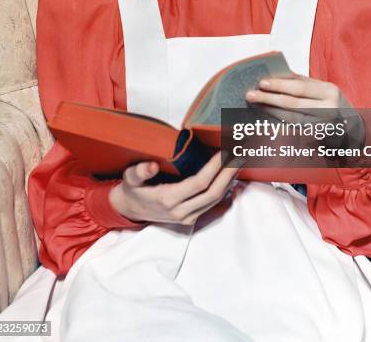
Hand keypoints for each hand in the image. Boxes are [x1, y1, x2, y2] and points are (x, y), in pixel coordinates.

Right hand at [109, 151, 241, 225]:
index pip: (199, 183)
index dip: (214, 168)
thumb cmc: (133, 190)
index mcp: (168, 199)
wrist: (130, 211)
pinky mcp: (192, 218)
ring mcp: (188, 218)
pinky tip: (232, 177)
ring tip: (239, 161)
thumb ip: (139, 172)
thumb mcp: (130, 179)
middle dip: (229, 173)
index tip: (225, 152)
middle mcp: (181, 212)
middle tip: (240, 154)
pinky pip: (213, 205)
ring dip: (230, 180)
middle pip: (213, 193)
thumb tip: (152, 166)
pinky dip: (225, 190)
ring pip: (216, 200)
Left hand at [245, 74, 364, 146]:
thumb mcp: (324, 90)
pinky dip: (279, 120)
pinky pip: (294, 128)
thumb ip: (304, 83)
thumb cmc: (334, 103)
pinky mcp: (318, 137)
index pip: (300, 87)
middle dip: (269, 98)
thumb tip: (278, 75)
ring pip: (291, 117)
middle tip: (250, 94)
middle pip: (293, 103)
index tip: (261, 82)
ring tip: (256, 103)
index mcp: (329, 90)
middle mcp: (329, 108)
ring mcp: (323, 125)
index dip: (279, 85)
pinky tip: (266, 115)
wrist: (354, 128)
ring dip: (270, 110)